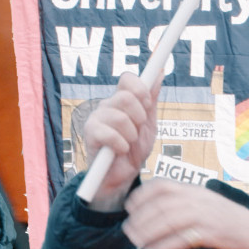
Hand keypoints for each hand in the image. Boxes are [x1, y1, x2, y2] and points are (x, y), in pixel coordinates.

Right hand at [76, 78, 157, 207]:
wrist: (123, 176)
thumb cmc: (134, 149)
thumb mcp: (148, 123)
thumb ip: (151, 98)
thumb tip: (159, 71)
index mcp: (121, 100)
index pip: (126, 79)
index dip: (140, 88)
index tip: (148, 103)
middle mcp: (107, 106)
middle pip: (125, 96)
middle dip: (139, 116)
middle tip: (138, 129)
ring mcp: (96, 119)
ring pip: (119, 116)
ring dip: (131, 134)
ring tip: (129, 143)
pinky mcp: (90, 134)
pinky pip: (109, 134)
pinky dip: (121, 144)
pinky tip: (121, 150)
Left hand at [125, 178, 248, 248]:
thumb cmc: (228, 219)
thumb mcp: (206, 201)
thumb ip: (185, 200)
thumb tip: (158, 207)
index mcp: (195, 190)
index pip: (162, 186)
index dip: (142, 195)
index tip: (130, 207)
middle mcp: (197, 199)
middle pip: (161, 206)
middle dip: (141, 219)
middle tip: (129, 231)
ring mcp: (204, 215)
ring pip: (167, 223)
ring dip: (148, 234)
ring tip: (137, 243)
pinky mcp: (209, 233)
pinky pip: (180, 240)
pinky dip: (164, 247)